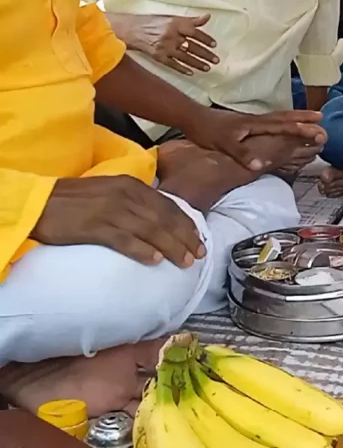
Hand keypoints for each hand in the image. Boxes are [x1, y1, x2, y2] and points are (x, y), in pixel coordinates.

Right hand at [30, 176, 205, 267]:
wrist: (38, 203)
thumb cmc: (74, 201)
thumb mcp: (109, 192)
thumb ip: (133, 202)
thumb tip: (158, 221)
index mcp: (131, 185)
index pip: (168, 205)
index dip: (186, 224)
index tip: (199, 240)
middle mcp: (126, 195)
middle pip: (165, 218)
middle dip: (185, 238)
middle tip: (198, 255)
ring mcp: (111, 210)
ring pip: (151, 230)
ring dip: (171, 247)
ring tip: (184, 262)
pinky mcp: (95, 226)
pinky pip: (125, 239)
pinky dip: (142, 250)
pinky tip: (155, 260)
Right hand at [126, 14, 219, 75]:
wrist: (131, 30)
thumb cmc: (154, 22)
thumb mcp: (172, 18)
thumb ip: (191, 20)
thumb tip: (208, 17)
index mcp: (175, 24)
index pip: (195, 33)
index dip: (206, 39)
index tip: (214, 45)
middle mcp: (171, 36)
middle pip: (192, 47)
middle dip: (206, 54)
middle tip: (216, 60)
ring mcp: (165, 47)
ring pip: (185, 57)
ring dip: (198, 63)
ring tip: (208, 68)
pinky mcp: (159, 57)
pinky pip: (173, 65)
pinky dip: (183, 69)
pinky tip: (191, 72)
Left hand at [182, 109, 326, 171]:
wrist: (192, 118)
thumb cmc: (207, 132)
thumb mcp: (224, 145)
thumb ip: (243, 154)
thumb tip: (259, 166)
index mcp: (255, 124)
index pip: (283, 126)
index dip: (301, 128)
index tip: (318, 129)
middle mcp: (257, 119)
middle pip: (285, 117)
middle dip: (304, 118)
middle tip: (322, 118)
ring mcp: (252, 120)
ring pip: (279, 117)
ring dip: (296, 117)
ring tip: (310, 117)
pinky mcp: (247, 122)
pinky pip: (272, 120)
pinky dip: (284, 120)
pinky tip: (285, 123)